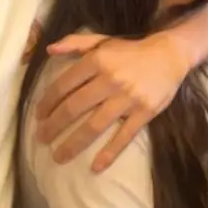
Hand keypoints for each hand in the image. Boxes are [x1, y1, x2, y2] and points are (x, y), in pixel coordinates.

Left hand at [36, 30, 188, 171]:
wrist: (169, 55)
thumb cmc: (130, 51)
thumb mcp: (101, 41)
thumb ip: (74, 43)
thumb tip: (49, 50)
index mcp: (97, 61)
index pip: (64, 85)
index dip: (47, 102)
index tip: (38, 115)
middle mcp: (110, 80)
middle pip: (74, 108)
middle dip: (54, 125)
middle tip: (40, 139)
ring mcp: (127, 99)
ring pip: (94, 125)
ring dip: (73, 143)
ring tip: (58, 156)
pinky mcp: (144, 113)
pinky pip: (124, 136)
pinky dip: (109, 153)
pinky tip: (96, 167)